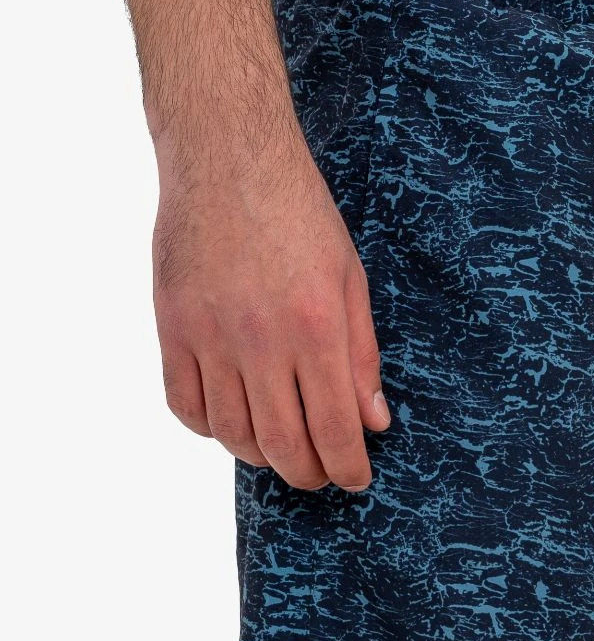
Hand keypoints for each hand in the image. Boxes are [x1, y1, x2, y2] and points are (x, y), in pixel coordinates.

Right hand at [152, 140, 389, 490]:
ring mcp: (210, 336)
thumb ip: (363, 356)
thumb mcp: (351, 280)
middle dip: (308, 474)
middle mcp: (261, 339)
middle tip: (321, 475)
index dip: (347, 468)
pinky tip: (232, 423)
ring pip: (230, 433)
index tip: (356, 480)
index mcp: (316, 327)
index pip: (334, 427)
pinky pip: (184, 403)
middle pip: (282, 443)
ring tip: (282, 451)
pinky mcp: (172, 326)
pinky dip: (208, 428)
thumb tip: (374, 422)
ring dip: (260, 456)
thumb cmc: (301, 215)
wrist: (228, 160)